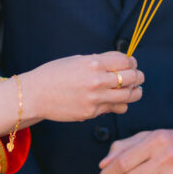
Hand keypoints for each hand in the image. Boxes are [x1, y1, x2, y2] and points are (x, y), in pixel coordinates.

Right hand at [22, 52, 142, 122]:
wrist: (35, 95)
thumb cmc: (54, 74)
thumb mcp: (77, 60)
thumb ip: (100, 61)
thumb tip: (122, 62)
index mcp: (93, 63)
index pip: (126, 61)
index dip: (132, 62)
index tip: (132, 64)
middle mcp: (97, 80)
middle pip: (132, 77)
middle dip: (138, 76)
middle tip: (137, 77)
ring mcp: (95, 99)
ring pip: (129, 96)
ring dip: (135, 92)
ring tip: (134, 90)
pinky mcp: (91, 113)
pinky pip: (115, 108)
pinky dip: (118, 104)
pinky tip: (115, 100)